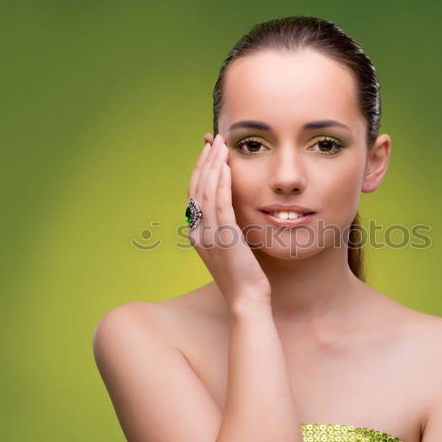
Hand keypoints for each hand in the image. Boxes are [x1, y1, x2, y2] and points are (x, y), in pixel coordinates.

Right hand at [187, 132, 271, 308]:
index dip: (200, 170)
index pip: (194, 194)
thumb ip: (226, 227)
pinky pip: (220, 205)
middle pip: (197, 188)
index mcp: (197, 234)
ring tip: (222, 146)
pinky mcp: (224, 237)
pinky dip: (221, 183)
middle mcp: (198, 232)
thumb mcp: (230, 247)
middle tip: (215, 141)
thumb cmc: (244, 276)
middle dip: (206, 161)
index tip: (209, 152)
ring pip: (207, 192)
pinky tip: (227, 167)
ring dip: (214, 165)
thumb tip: (232, 207)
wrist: (246, 300)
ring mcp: (209, 235)